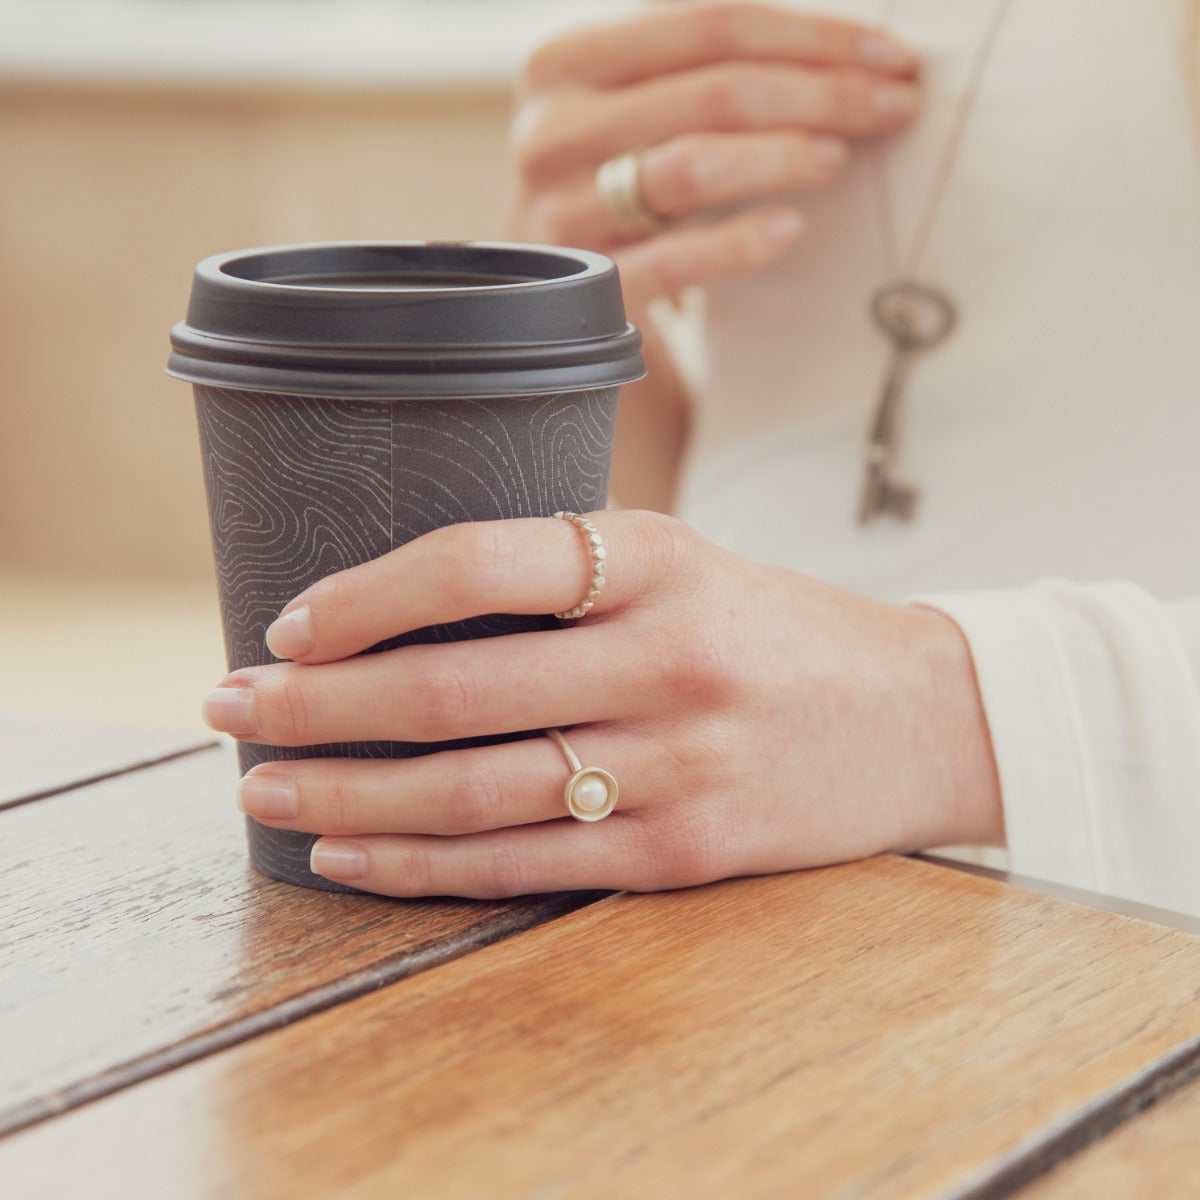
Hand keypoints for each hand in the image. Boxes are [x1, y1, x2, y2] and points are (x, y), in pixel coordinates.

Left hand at [202, 511, 1002, 897]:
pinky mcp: (682, 850)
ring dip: (348, 795)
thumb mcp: (687, 562)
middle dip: (318, 702)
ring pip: (474, 789)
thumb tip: (405, 605)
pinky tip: (351, 857)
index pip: (483, 559)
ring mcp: (674, 766)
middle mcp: (665, 661)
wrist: (920, 717)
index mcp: (661, 561)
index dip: (368, 593)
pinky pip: (525, 863)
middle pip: (454, 688)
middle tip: (227, 706)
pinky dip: (423, 864)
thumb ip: (568, 575)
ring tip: (263, 791)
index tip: (290, 619)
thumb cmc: (779, 629)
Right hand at [508, 2, 918, 312]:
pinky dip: (737, 242)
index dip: (812, 35)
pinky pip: (672, 259)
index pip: (710, 23)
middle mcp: (552, 129)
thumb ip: (697, 67)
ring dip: (783, 156)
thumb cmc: (609, 192)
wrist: (546, 302)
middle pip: (715, 91)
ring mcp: (560, 209)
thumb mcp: (632, 112)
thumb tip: (839, 47)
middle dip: (821, 94)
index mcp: (565, 62)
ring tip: (840, 158)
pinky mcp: (583, 284)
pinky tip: (790, 231)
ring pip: (693, 165)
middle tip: (895, 108)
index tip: (890, 57)